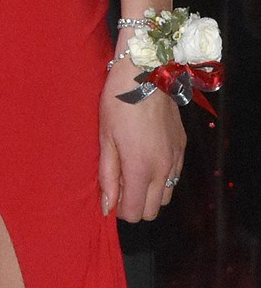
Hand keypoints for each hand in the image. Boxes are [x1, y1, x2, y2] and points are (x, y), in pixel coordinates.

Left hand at [98, 58, 185, 221]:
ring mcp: (176, 159)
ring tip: (132, 170)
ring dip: (149, 192)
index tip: (110, 193)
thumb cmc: (118, 104)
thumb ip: (108, 176)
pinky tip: (146, 157)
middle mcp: (163, 170)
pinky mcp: (182, 147)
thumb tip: (107, 207)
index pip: (135, 213)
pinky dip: (161, 176)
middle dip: (134, 204)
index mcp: (141, 169)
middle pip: (152, 211)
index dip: (120, 209)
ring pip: (165, 196)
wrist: (146, 75)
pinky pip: (174, 176)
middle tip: (119, 181)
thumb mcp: (105, 138)